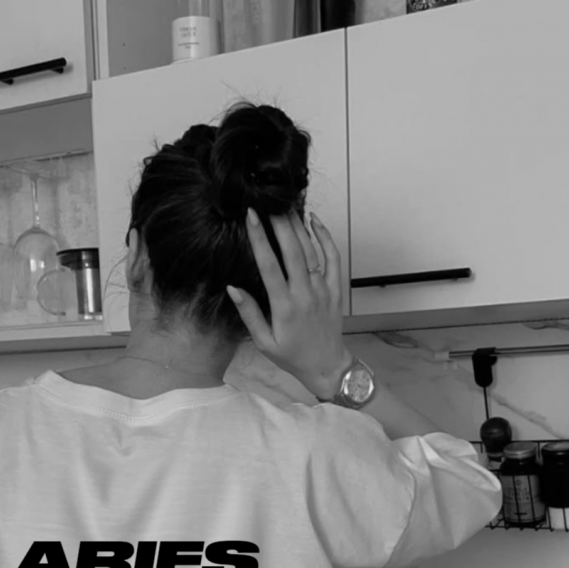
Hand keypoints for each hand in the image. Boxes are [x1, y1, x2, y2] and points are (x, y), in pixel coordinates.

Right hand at [227, 209, 352, 401]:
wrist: (326, 366)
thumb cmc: (292, 356)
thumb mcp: (264, 342)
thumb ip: (249, 314)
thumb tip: (233, 288)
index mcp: (284, 307)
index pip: (269, 266)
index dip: (259, 239)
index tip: (251, 216)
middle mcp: (305, 294)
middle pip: (292, 251)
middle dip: (280, 223)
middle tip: (269, 201)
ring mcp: (323, 290)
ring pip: (311, 251)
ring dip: (298, 226)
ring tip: (286, 205)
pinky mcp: (336, 289)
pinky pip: (333, 258)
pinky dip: (325, 237)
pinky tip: (314, 222)